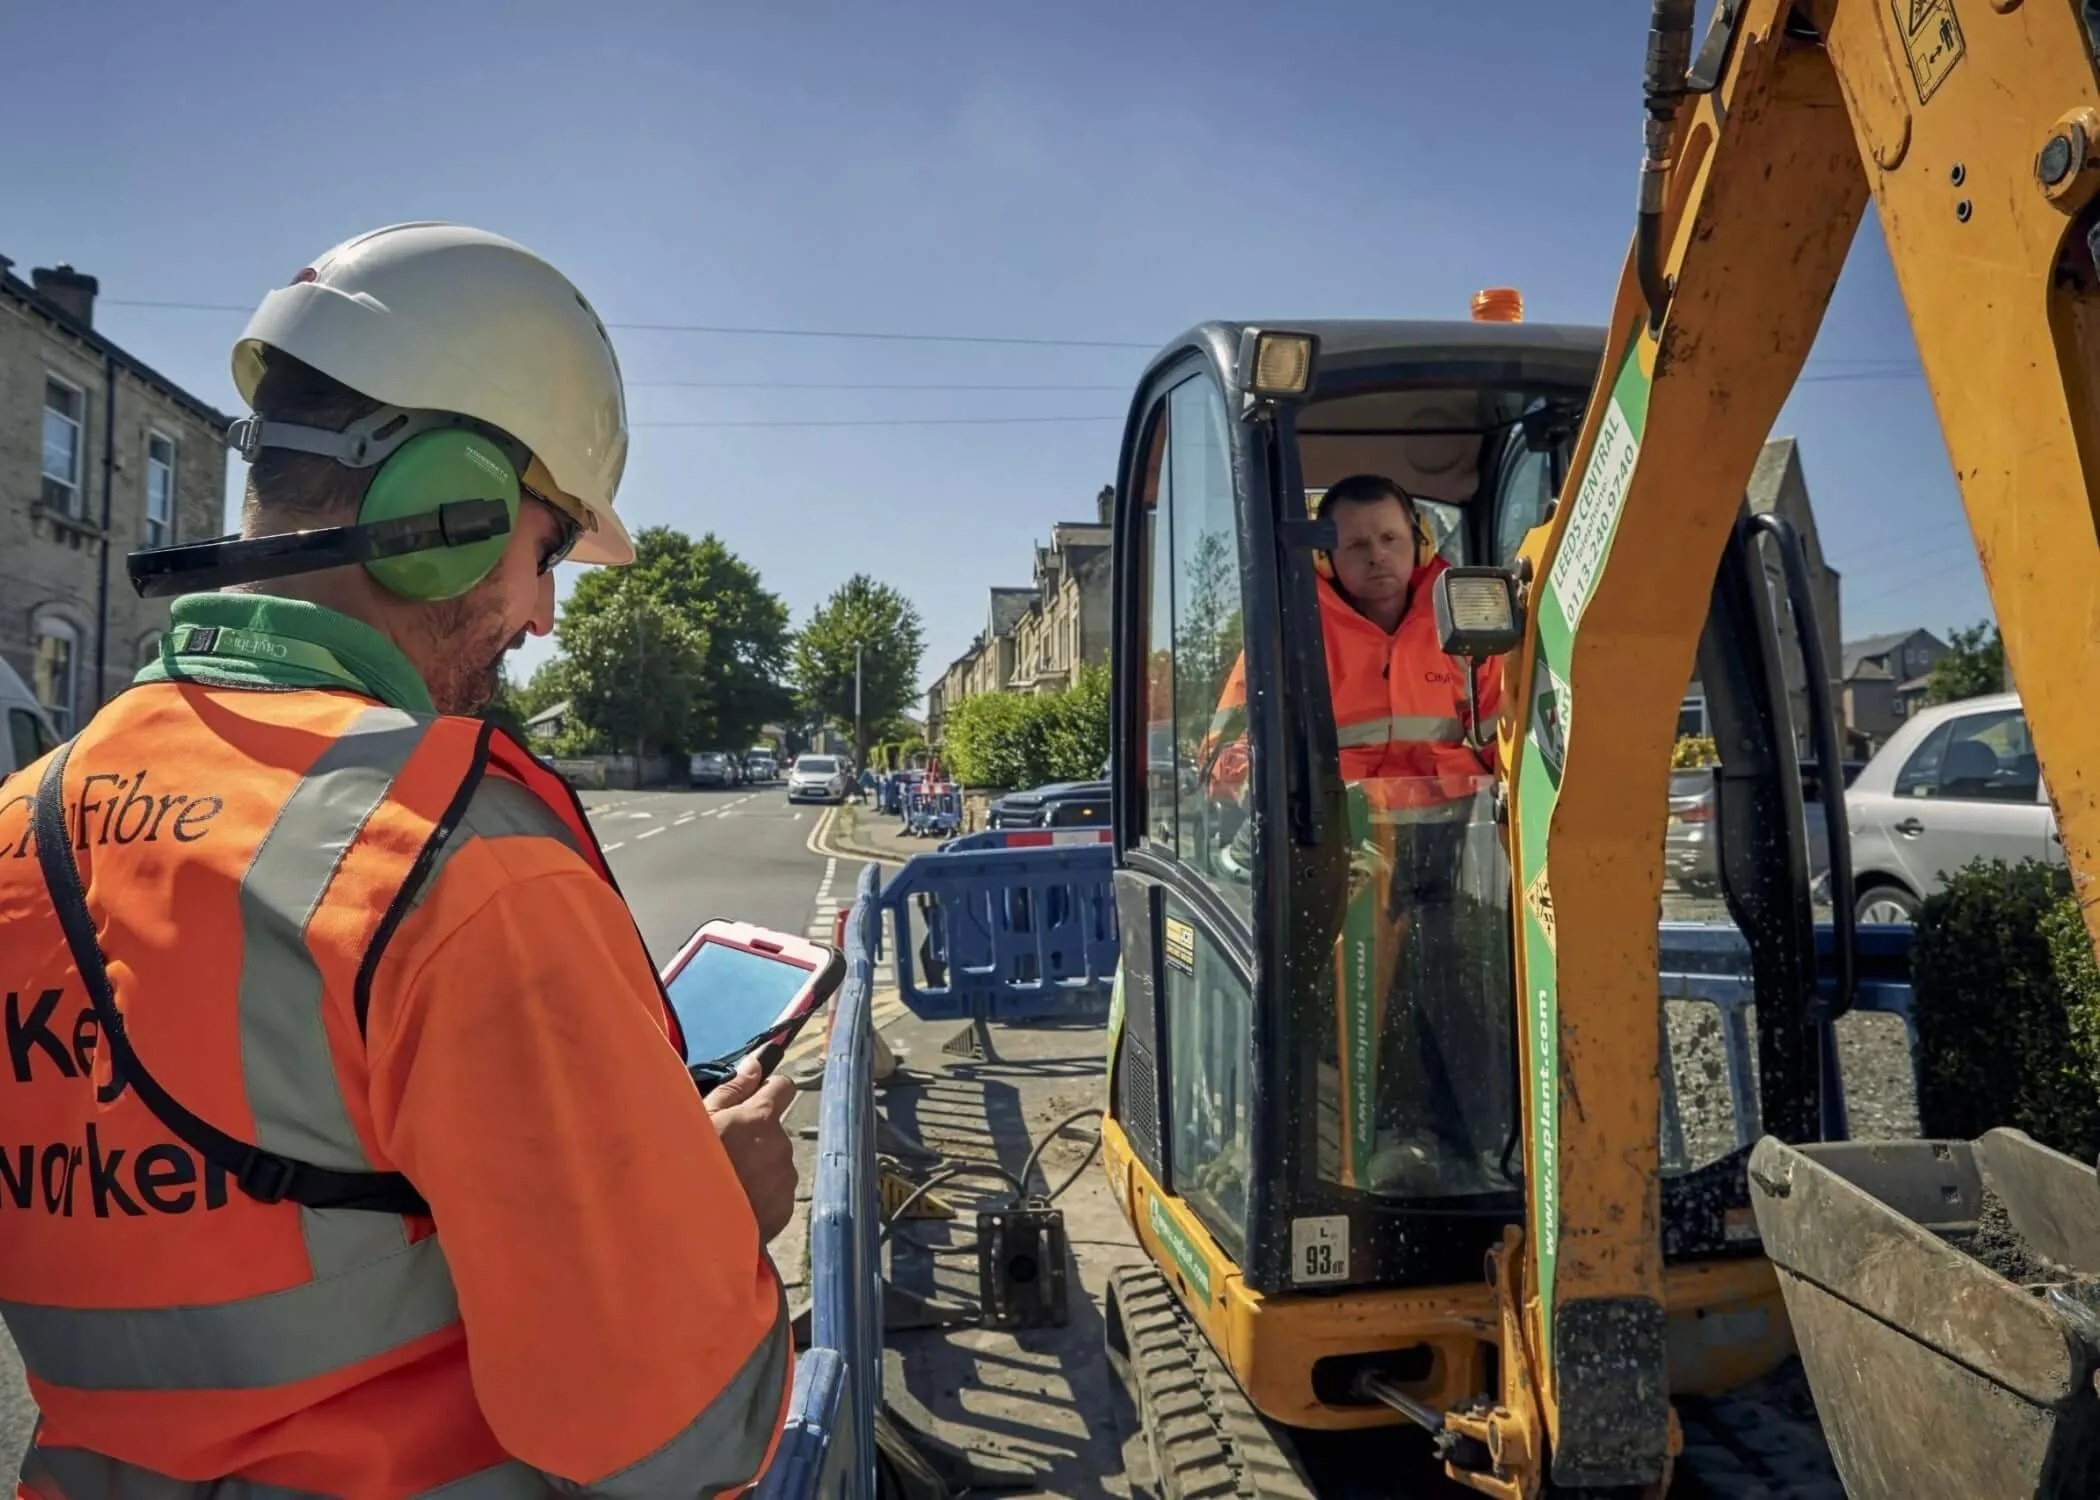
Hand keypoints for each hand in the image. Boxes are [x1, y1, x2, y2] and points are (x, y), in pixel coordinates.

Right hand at [704, 1056, 798, 1241]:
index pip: (783, 1087)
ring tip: (727, 1183)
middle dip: (755, 1135)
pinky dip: (762, 1194)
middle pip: (774, 1130)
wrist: (690, 1230)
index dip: (768, 1090)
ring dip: (759, 1166)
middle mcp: (780, 1145)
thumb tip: (756, 1063)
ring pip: (776, 1162)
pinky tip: (737, 1204)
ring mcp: (784, 1179)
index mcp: (761, 1118)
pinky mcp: (784, 1209)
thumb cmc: (686, 1166)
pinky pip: (777, 1192)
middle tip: (724, 1153)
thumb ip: (733, 1089)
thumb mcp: (700, 1119)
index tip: (752, 1100)